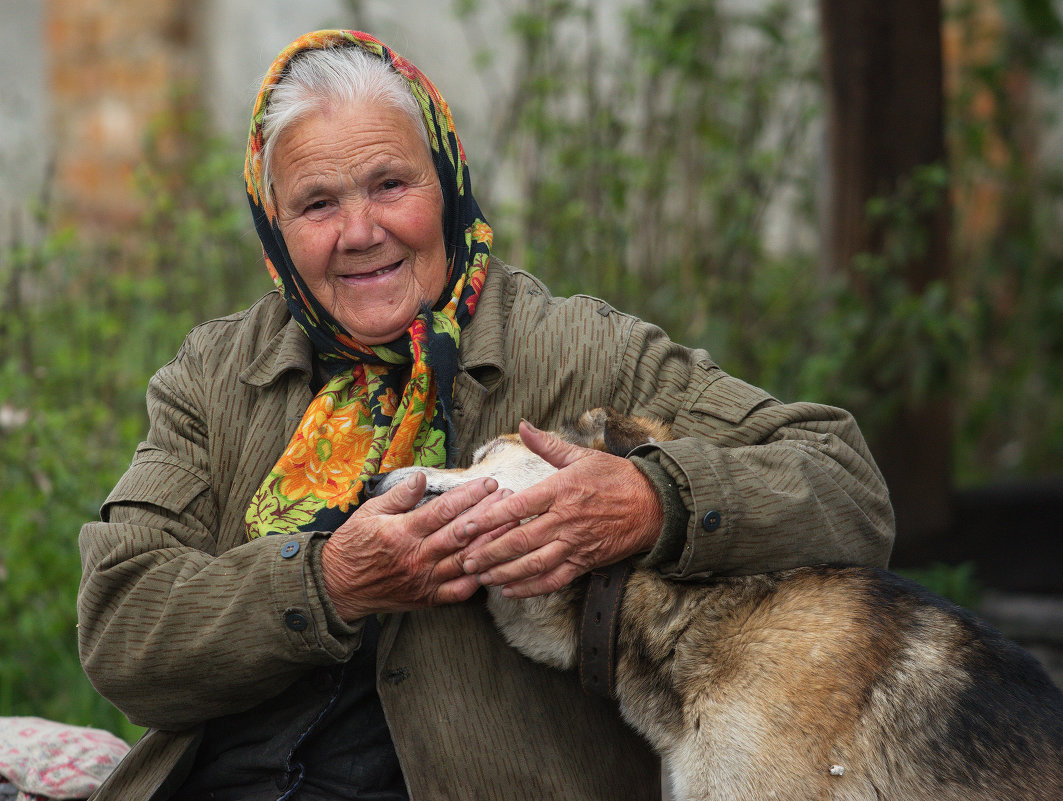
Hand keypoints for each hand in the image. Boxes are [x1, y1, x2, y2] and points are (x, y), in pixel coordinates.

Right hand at [321, 472, 513, 620]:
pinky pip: (459, 591)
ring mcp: (424, 580)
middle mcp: (417, 557)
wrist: (337, 587)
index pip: (443, 510)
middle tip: (510, 499)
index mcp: (402, 532)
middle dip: (488, 514)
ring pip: (466, 561)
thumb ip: (398, 496)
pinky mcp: (427, 598)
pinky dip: (479, 579)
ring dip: (491, 543)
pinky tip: (496, 564)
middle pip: (461, 534)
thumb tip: (422, 478)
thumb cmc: (353, 545)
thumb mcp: (369, 513)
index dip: (469, 495)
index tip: (489, 483)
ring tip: (512, 525)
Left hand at [458, 420, 662, 597]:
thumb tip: (523, 425)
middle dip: (487, 553)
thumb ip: (548, 445)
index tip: (465, 527)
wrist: (654, 504)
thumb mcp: (582, 456)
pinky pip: (554, 580)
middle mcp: (565, 519)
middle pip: (519, 540)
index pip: (517, 506)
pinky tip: (510, 590)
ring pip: (533, 564)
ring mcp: (575, 543)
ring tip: (480, 577)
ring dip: (503, 573)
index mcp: (561, 490)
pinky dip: (530, 588)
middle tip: (463, 560)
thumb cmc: (616, 477)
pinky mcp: (585, 562)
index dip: (488, 519)